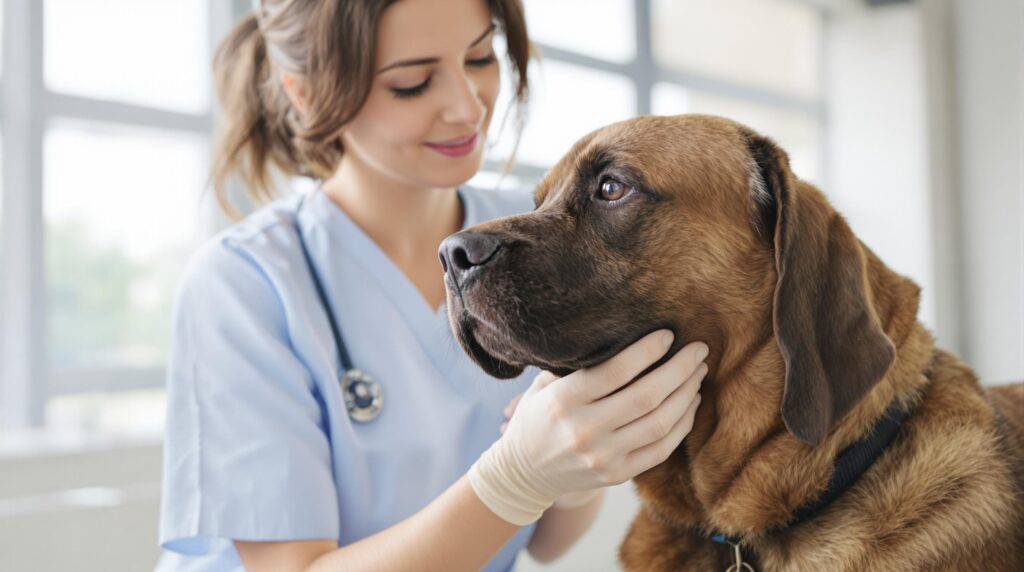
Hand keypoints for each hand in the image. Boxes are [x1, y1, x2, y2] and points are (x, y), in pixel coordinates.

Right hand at [469, 330, 707, 524]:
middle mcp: (584, 430)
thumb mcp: (543, 385)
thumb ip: (576, 364)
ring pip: (660, 423)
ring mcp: (603, 456)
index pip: (616, 371)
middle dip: (680, 369)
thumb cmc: (537, 417)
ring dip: (687, 394)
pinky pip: (661, 448)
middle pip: (646, 397)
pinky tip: (691, 403)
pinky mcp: (617, 474)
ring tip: (698, 372)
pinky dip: (683, 424)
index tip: (668, 334)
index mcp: (564, 401)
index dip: (648, 350)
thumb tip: (620, 330)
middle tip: (698, 349)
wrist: (524, 472)